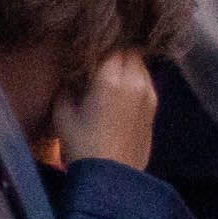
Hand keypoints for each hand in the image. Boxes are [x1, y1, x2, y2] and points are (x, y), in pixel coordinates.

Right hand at [51, 50, 156, 170]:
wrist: (112, 174)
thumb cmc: (81, 143)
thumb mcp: (62, 112)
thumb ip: (68, 85)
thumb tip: (73, 72)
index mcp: (111, 78)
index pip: (111, 45)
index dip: (99, 44)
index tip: (87, 47)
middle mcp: (135, 80)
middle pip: (129, 52)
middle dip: (115, 51)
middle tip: (98, 57)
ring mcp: (149, 92)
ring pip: (140, 65)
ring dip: (127, 64)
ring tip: (110, 70)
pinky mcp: (155, 105)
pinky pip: (146, 80)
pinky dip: (135, 78)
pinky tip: (122, 87)